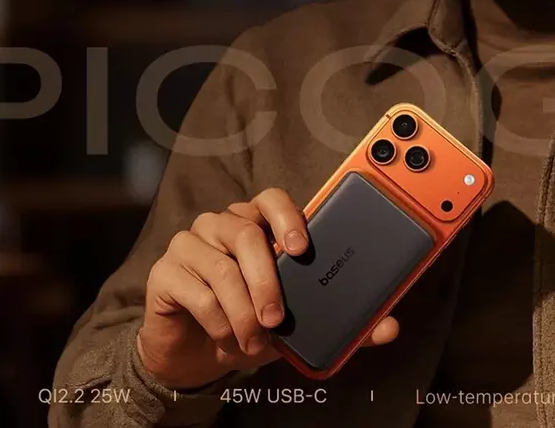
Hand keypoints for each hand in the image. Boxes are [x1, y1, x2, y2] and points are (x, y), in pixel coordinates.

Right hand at [137, 188, 399, 389]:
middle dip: (267, 280)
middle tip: (277, 319)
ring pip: (222, 267)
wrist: (197, 354)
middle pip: (245, 233)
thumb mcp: (298, 326)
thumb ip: (342, 323)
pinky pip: (197, 292)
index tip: (301, 247)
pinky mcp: (165, 272)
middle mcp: (222, 225)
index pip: (271, 199)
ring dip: (243, 311)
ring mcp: (190, 244)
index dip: (287, 216)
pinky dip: (218, 323)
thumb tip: (388, 327)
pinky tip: (227, 339)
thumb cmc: (251, 325)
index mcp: (257, 225)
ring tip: (254, 341)